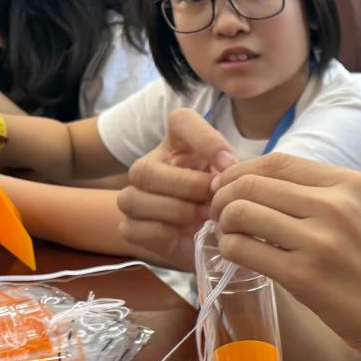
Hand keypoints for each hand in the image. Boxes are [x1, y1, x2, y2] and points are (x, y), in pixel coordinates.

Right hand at [117, 108, 234, 268]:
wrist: (207, 240)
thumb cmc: (220, 202)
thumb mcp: (233, 181)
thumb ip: (233, 170)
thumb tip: (229, 168)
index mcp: (179, 143)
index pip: (182, 120)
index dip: (207, 141)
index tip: (229, 164)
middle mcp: (149, 164)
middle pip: (149, 169)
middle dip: (188, 188)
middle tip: (214, 202)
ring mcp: (132, 195)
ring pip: (137, 199)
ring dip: (177, 212)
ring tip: (203, 218)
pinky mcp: (128, 226)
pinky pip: (137, 228)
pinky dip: (166, 233)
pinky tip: (186, 234)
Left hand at [208, 153, 360, 360]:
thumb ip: (318, 196)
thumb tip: (254, 183)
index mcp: (350, 184)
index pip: (276, 161)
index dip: (241, 172)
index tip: (229, 189)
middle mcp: (335, 205)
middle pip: (251, 184)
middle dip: (223, 197)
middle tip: (220, 216)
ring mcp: (319, 241)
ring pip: (241, 212)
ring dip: (224, 225)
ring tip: (231, 237)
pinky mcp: (303, 276)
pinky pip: (243, 249)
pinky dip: (230, 250)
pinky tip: (239, 257)